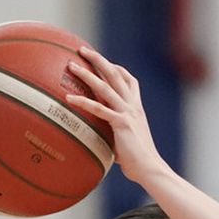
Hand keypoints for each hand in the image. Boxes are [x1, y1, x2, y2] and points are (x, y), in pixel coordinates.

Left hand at [67, 49, 160, 185]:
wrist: (150, 168)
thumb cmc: (137, 161)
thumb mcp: (126, 141)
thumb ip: (115, 133)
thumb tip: (100, 139)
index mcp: (136, 108)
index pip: (129, 80)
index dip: (116, 68)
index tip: (104, 61)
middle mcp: (132, 106)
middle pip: (115, 74)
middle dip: (98, 60)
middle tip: (82, 50)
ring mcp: (127, 113)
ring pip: (105, 87)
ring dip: (87, 74)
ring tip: (71, 65)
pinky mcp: (121, 123)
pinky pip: (99, 109)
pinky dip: (83, 102)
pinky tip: (69, 98)